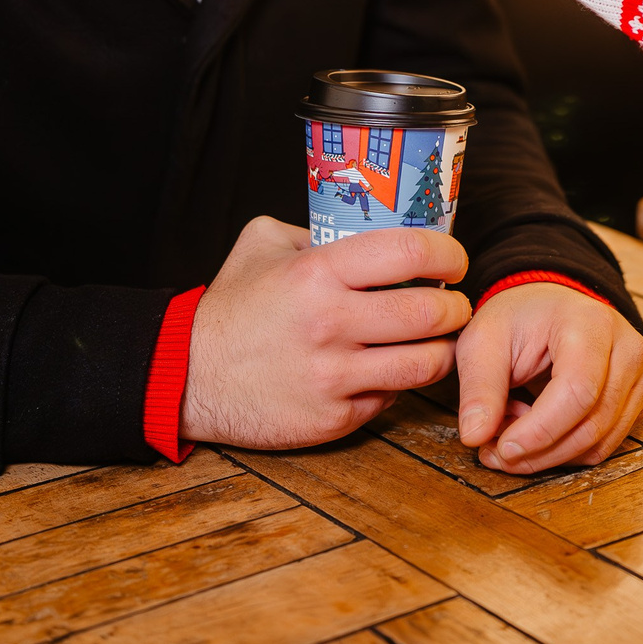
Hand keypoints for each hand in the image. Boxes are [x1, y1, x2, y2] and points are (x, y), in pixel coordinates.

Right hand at [180, 216, 470, 449]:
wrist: (187, 376)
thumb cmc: (230, 308)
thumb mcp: (261, 245)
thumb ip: (314, 229)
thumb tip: (365, 224)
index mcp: (317, 273)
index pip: (410, 251)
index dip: (447, 253)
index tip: (453, 260)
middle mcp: (330, 324)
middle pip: (431, 312)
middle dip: (455, 306)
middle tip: (453, 303)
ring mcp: (334, 377)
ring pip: (425, 363)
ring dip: (442, 349)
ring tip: (436, 339)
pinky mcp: (334, 418)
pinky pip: (391, 398)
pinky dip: (400, 383)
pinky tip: (390, 369)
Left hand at [455, 282, 642, 472]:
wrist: (550, 307)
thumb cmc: (519, 318)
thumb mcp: (484, 340)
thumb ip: (479, 387)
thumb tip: (474, 436)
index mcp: (590, 323)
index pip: (577, 391)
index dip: (540, 431)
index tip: (502, 448)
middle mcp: (627, 349)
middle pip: (591, 425)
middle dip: (539, 451)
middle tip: (496, 452)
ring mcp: (639, 375)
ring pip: (599, 443)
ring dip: (550, 454)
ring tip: (513, 435)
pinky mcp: (638, 399)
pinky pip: (605, 446)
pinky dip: (566, 451)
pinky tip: (538, 433)